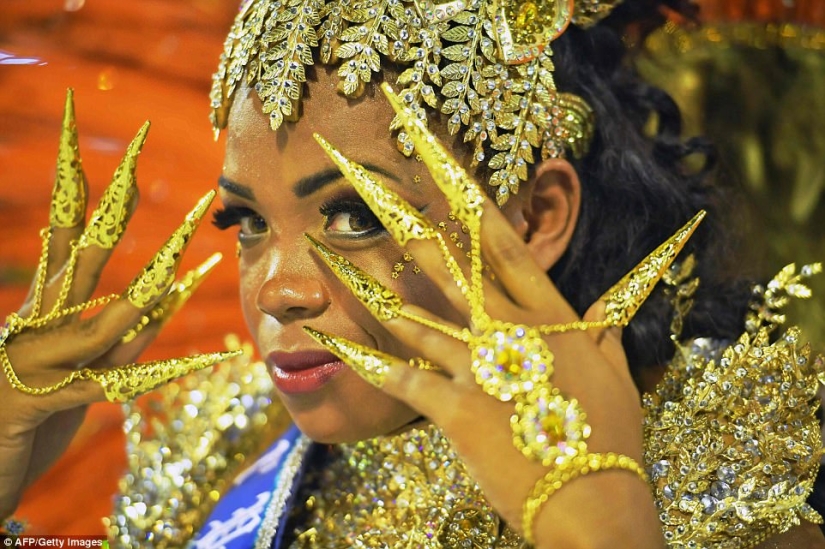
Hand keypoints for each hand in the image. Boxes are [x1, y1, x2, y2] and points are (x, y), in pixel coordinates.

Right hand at [0, 91, 235, 519]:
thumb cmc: (29, 418)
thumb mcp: (79, 368)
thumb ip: (117, 334)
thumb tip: (163, 295)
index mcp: (43, 308)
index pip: (63, 232)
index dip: (80, 186)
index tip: (95, 135)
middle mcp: (38, 325)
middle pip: (81, 252)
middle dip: (114, 203)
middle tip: (139, 146)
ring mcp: (37, 362)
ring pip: (97, 321)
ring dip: (144, 294)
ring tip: (186, 264)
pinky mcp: (42, 404)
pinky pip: (109, 387)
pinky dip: (160, 376)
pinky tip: (203, 363)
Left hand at [301, 85, 696, 547]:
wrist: (593, 502)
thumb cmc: (609, 435)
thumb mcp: (615, 371)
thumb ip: (607, 327)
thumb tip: (613, 300)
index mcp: (547, 313)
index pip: (499, 238)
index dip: (463, 191)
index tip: (432, 151)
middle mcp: (506, 328)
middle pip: (444, 258)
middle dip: (398, 212)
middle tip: (357, 174)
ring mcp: (475, 366)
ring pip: (409, 310)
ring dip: (364, 277)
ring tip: (324, 245)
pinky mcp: (451, 407)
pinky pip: (396, 376)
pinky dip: (358, 357)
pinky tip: (322, 338)